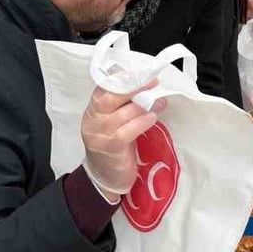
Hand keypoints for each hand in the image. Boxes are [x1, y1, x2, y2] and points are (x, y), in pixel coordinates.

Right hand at [80, 81, 162, 199]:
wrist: (105, 179)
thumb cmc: (113, 146)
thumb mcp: (112, 123)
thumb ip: (121, 106)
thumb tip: (145, 86)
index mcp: (92, 111)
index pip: (103, 88)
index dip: (122, 78)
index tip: (141, 72)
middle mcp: (93, 121)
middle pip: (110, 97)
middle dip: (134, 87)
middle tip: (153, 83)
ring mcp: (100, 135)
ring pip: (122, 113)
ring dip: (144, 106)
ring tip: (159, 102)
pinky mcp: (111, 148)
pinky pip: (128, 131)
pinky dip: (142, 122)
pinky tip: (152, 118)